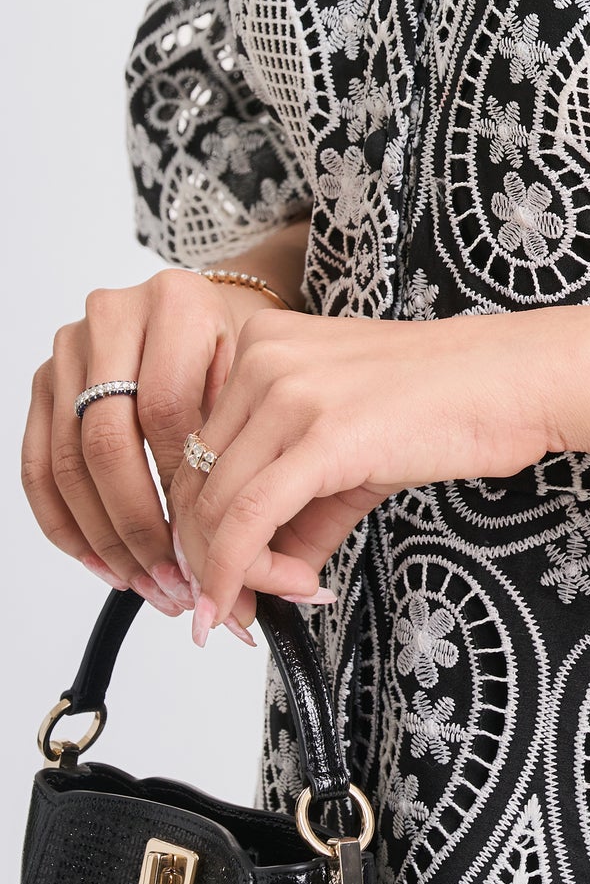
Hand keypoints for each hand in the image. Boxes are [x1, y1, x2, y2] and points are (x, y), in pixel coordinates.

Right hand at [21, 268, 276, 634]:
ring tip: (142, 579)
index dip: (178, 482)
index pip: (164, 409)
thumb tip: (226, 536)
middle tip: (168, 575)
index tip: (201, 536)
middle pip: (106, 439)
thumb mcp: (257, 380)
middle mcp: (113, 316)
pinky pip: (38, 464)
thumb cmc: (239, 353)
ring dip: (102, 535)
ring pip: (67, 460)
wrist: (208, 317)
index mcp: (176, 303)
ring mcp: (70, 349)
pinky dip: (65, 522)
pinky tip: (98, 560)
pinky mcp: (44, 381)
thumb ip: (237, 440)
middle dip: (136, 522)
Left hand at [170, 308, 563, 640]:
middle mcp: (261, 360)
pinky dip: (248, 572)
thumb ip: (299, 510)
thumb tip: (260, 580)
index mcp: (261, 345)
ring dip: (243, 573)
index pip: (194, 453)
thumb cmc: (453, 400)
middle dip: (213, 560)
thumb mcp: (353, 447)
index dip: (203, 529)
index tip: (226, 578)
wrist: (521, 378)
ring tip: (297, 594)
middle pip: (193, 484)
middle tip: (248, 608)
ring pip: (216, 509)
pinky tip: (295, 593)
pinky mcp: (320, 434)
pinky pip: (250, 520)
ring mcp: (287, 392)